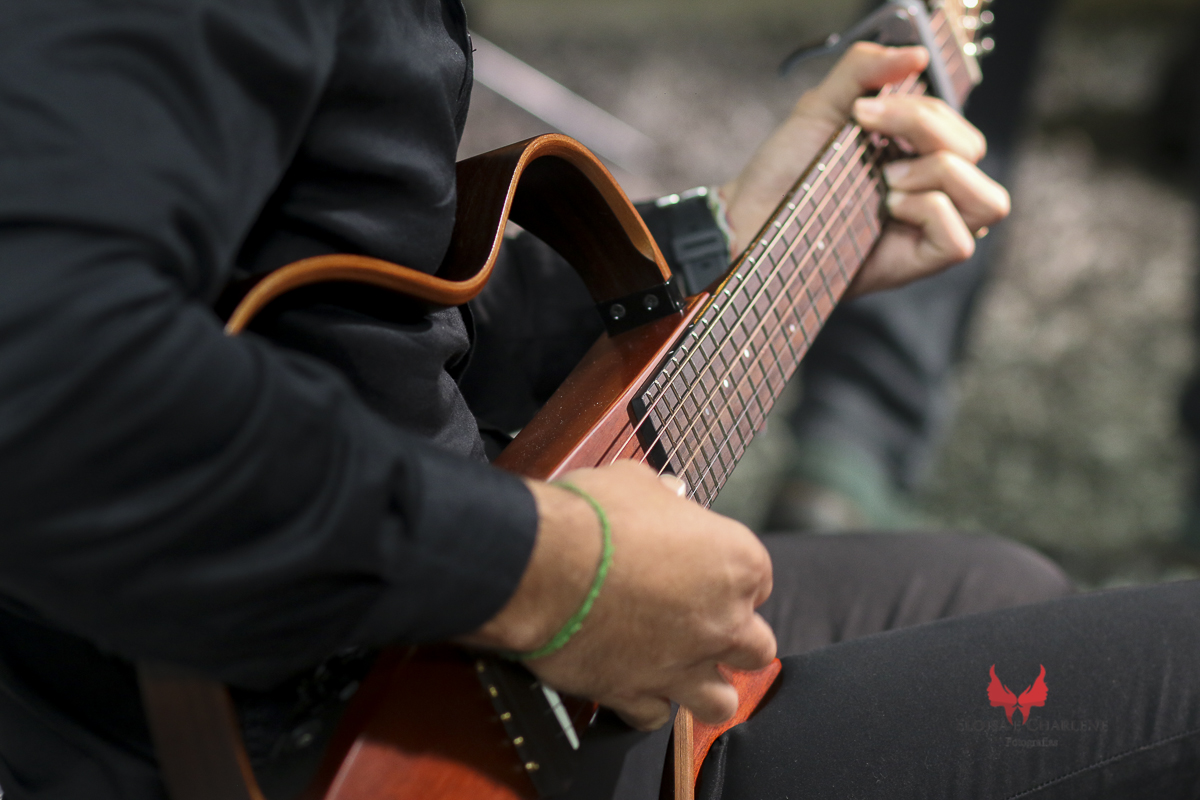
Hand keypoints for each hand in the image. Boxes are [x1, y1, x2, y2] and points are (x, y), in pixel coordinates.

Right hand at [460, 460, 776, 730]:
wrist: (542, 565)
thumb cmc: (592, 516)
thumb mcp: (635, 481)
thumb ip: (663, 494)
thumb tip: (670, 493)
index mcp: (735, 563)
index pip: (759, 581)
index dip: (728, 577)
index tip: (702, 572)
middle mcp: (722, 621)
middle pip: (755, 648)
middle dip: (733, 639)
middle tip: (698, 622)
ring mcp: (683, 664)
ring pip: (721, 700)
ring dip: (704, 686)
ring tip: (678, 667)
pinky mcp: (638, 693)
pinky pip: (657, 716)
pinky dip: (646, 703)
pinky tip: (631, 682)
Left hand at [720, 42, 1009, 296]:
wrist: (750, 217)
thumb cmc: (785, 170)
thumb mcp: (823, 106)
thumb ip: (865, 70)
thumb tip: (917, 55)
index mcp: (917, 154)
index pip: (957, 124)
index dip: (920, 110)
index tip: (861, 112)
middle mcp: (931, 191)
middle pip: (975, 152)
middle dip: (926, 133)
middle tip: (871, 145)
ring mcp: (927, 229)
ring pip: (989, 200)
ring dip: (940, 174)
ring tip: (886, 179)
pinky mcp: (917, 262)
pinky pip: (961, 241)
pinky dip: (930, 213)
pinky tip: (890, 207)